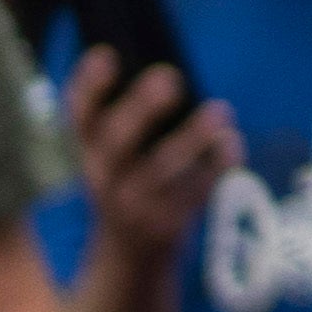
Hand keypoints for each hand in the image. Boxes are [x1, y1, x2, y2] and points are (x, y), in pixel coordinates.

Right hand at [59, 48, 235, 253]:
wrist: (130, 258)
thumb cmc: (130, 185)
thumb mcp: (115, 157)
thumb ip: (131, 121)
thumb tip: (166, 73)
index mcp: (86, 153)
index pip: (78, 116)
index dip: (88, 85)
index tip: (105, 53)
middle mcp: (103, 177)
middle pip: (116, 141)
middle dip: (141, 109)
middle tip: (169, 77)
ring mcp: (133, 204)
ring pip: (160, 170)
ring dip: (192, 139)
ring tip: (220, 111)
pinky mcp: (165, 223)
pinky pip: (194, 192)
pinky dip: (215, 167)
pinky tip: (233, 143)